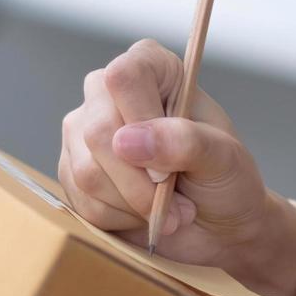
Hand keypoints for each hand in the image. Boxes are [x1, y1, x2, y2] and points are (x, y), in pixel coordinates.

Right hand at [57, 39, 295, 295]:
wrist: (216, 226)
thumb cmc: (225, 180)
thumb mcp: (224, 158)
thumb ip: (185, 142)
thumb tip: (126, 142)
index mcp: (151, 69)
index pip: (124, 78)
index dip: (141, 122)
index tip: (169, 164)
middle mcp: (107, 94)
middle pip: (97, 130)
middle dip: (138, 183)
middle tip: (175, 201)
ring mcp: (83, 132)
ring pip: (86, 172)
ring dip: (133, 205)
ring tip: (166, 208)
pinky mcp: (71, 172)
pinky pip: (81, 201)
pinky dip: (118, 219)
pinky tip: (141, 214)